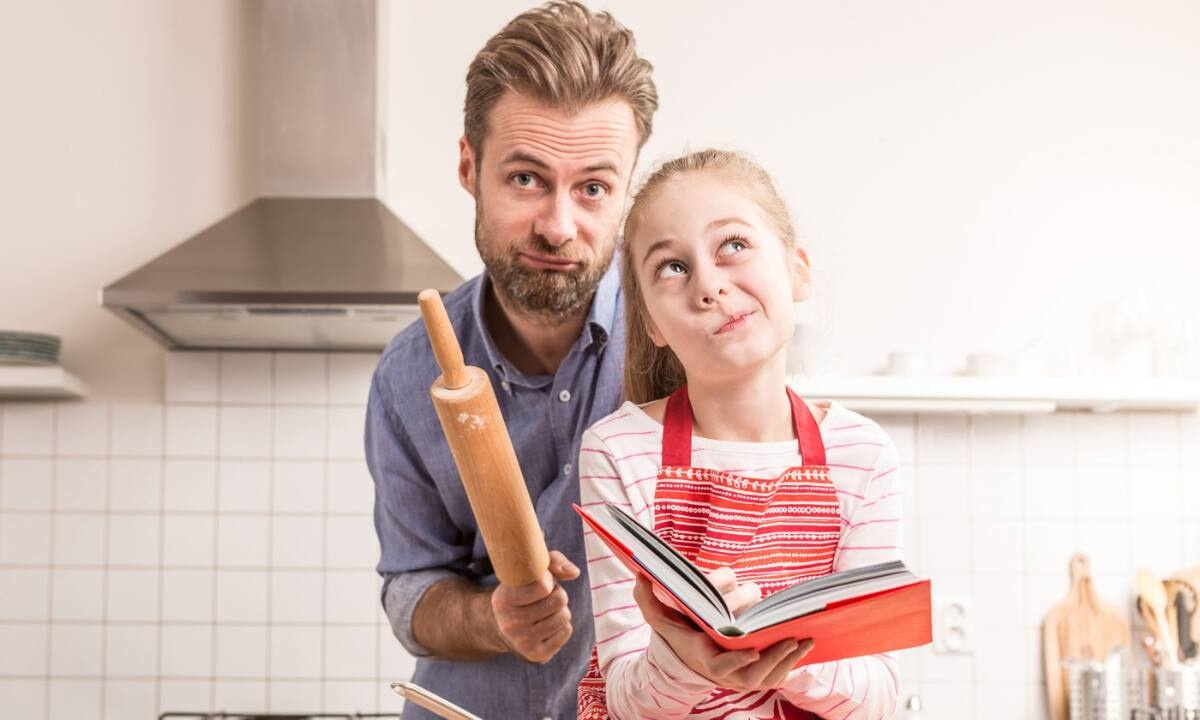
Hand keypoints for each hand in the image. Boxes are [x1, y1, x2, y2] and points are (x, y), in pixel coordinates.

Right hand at [490, 550, 579, 663]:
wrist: (502, 626)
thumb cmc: (522, 591)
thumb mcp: (529, 570)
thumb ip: (553, 561)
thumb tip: (574, 573)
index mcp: (503, 600)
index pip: (543, 586)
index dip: (549, 580)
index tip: (541, 581)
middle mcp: (509, 624)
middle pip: (559, 600)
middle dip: (557, 594)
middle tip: (544, 597)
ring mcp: (522, 642)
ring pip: (564, 616)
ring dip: (560, 610)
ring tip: (546, 610)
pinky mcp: (536, 655)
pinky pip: (566, 631)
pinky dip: (561, 625)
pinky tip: (547, 624)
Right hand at [634, 574, 813, 690]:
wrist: (692, 656)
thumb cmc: (680, 632)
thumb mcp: (660, 617)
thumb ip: (648, 599)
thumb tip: (640, 574)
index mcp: (704, 657)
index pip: (721, 666)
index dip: (736, 662)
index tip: (751, 649)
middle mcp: (725, 674)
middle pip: (752, 674)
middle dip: (772, 657)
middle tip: (789, 638)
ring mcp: (742, 678)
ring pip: (769, 676)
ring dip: (788, 659)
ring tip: (803, 639)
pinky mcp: (757, 676)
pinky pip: (778, 675)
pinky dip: (793, 662)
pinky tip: (806, 643)